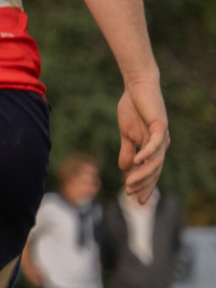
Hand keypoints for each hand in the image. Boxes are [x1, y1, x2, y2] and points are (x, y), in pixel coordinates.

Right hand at [116, 78, 168, 202]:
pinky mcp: (160, 126)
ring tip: (129, 184)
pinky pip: (155, 144)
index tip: (135, 200)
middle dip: (144, 184)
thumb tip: (125, 168)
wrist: (138, 87)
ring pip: (155, 161)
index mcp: (154, 147)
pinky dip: (146, 154)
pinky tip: (136, 163)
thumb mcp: (126, 134)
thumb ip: (127, 150)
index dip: (144, 185)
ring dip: (143, 174)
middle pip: (155, 170)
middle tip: (131, 196)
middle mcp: (161, 144)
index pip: (151, 171)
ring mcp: (162, 136)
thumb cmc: (132, 108)